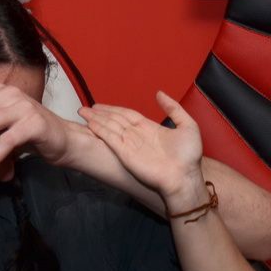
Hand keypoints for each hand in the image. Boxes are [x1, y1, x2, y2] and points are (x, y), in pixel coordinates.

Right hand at [80, 91, 204, 206]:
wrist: (185, 177)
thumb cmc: (189, 156)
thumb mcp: (187, 125)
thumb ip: (173, 108)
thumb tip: (159, 94)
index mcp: (149, 128)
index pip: (127, 114)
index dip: (113, 109)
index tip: (100, 106)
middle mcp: (137, 136)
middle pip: (115, 120)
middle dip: (100, 113)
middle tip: (85, 108)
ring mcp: (130, 145)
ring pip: (110, 127)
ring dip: (96, 119)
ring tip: (82, 112)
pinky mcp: (125, 154)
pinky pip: (110, 139)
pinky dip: (99, 130)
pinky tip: (90, 123)